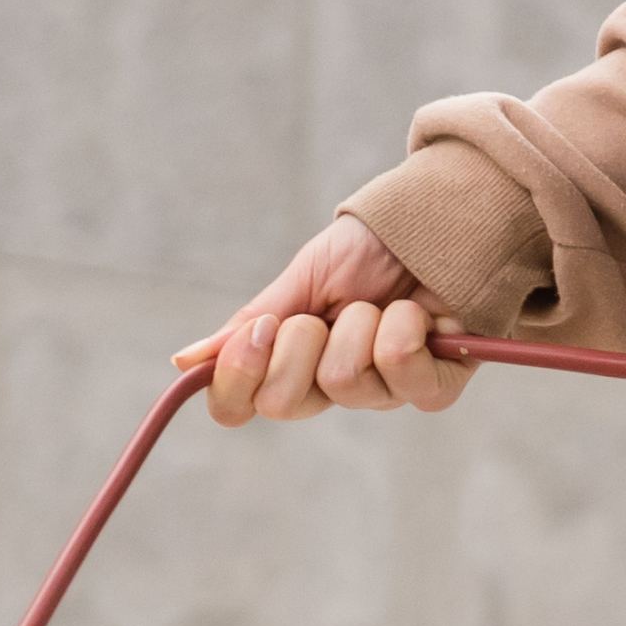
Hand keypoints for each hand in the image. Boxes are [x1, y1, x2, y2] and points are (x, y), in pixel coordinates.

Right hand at [196, 214, 475, 426]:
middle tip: (329, 308)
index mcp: (291, 362)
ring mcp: (382, 392)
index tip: (260, 331)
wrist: (440, 220)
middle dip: (300, 341)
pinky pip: (400, 372)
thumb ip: (251, 321)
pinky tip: (418, 313)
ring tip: (383, 301)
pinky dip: (404, 328)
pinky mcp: (433, 387)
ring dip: (359, 322)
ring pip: (342, 382)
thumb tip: (185, 362)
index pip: (240, 405)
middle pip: (282, 403)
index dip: (238, 377)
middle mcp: (332, 386)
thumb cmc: (374, 248)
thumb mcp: (304, 277)